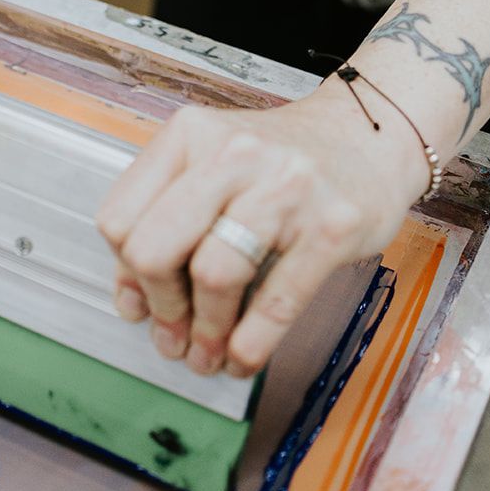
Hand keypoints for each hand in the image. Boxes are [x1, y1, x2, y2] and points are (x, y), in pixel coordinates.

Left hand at [96, 86, 425, 379]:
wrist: (368, 137)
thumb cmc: (283, 160)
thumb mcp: (213, 165)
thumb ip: (165, 218)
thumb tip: (131, 299)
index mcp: (191, 134)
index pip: (121, 217)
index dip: (126, 274)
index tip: (141, 303)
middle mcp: (233, 152)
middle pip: (156, 247)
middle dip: (161, 307)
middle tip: (173, 335)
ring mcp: (285, 187)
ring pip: (213, 275)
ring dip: (205, 334)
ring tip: (208, 353)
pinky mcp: (331, 226)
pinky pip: (276, 300)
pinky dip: (251, 344)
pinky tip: (243, 356)